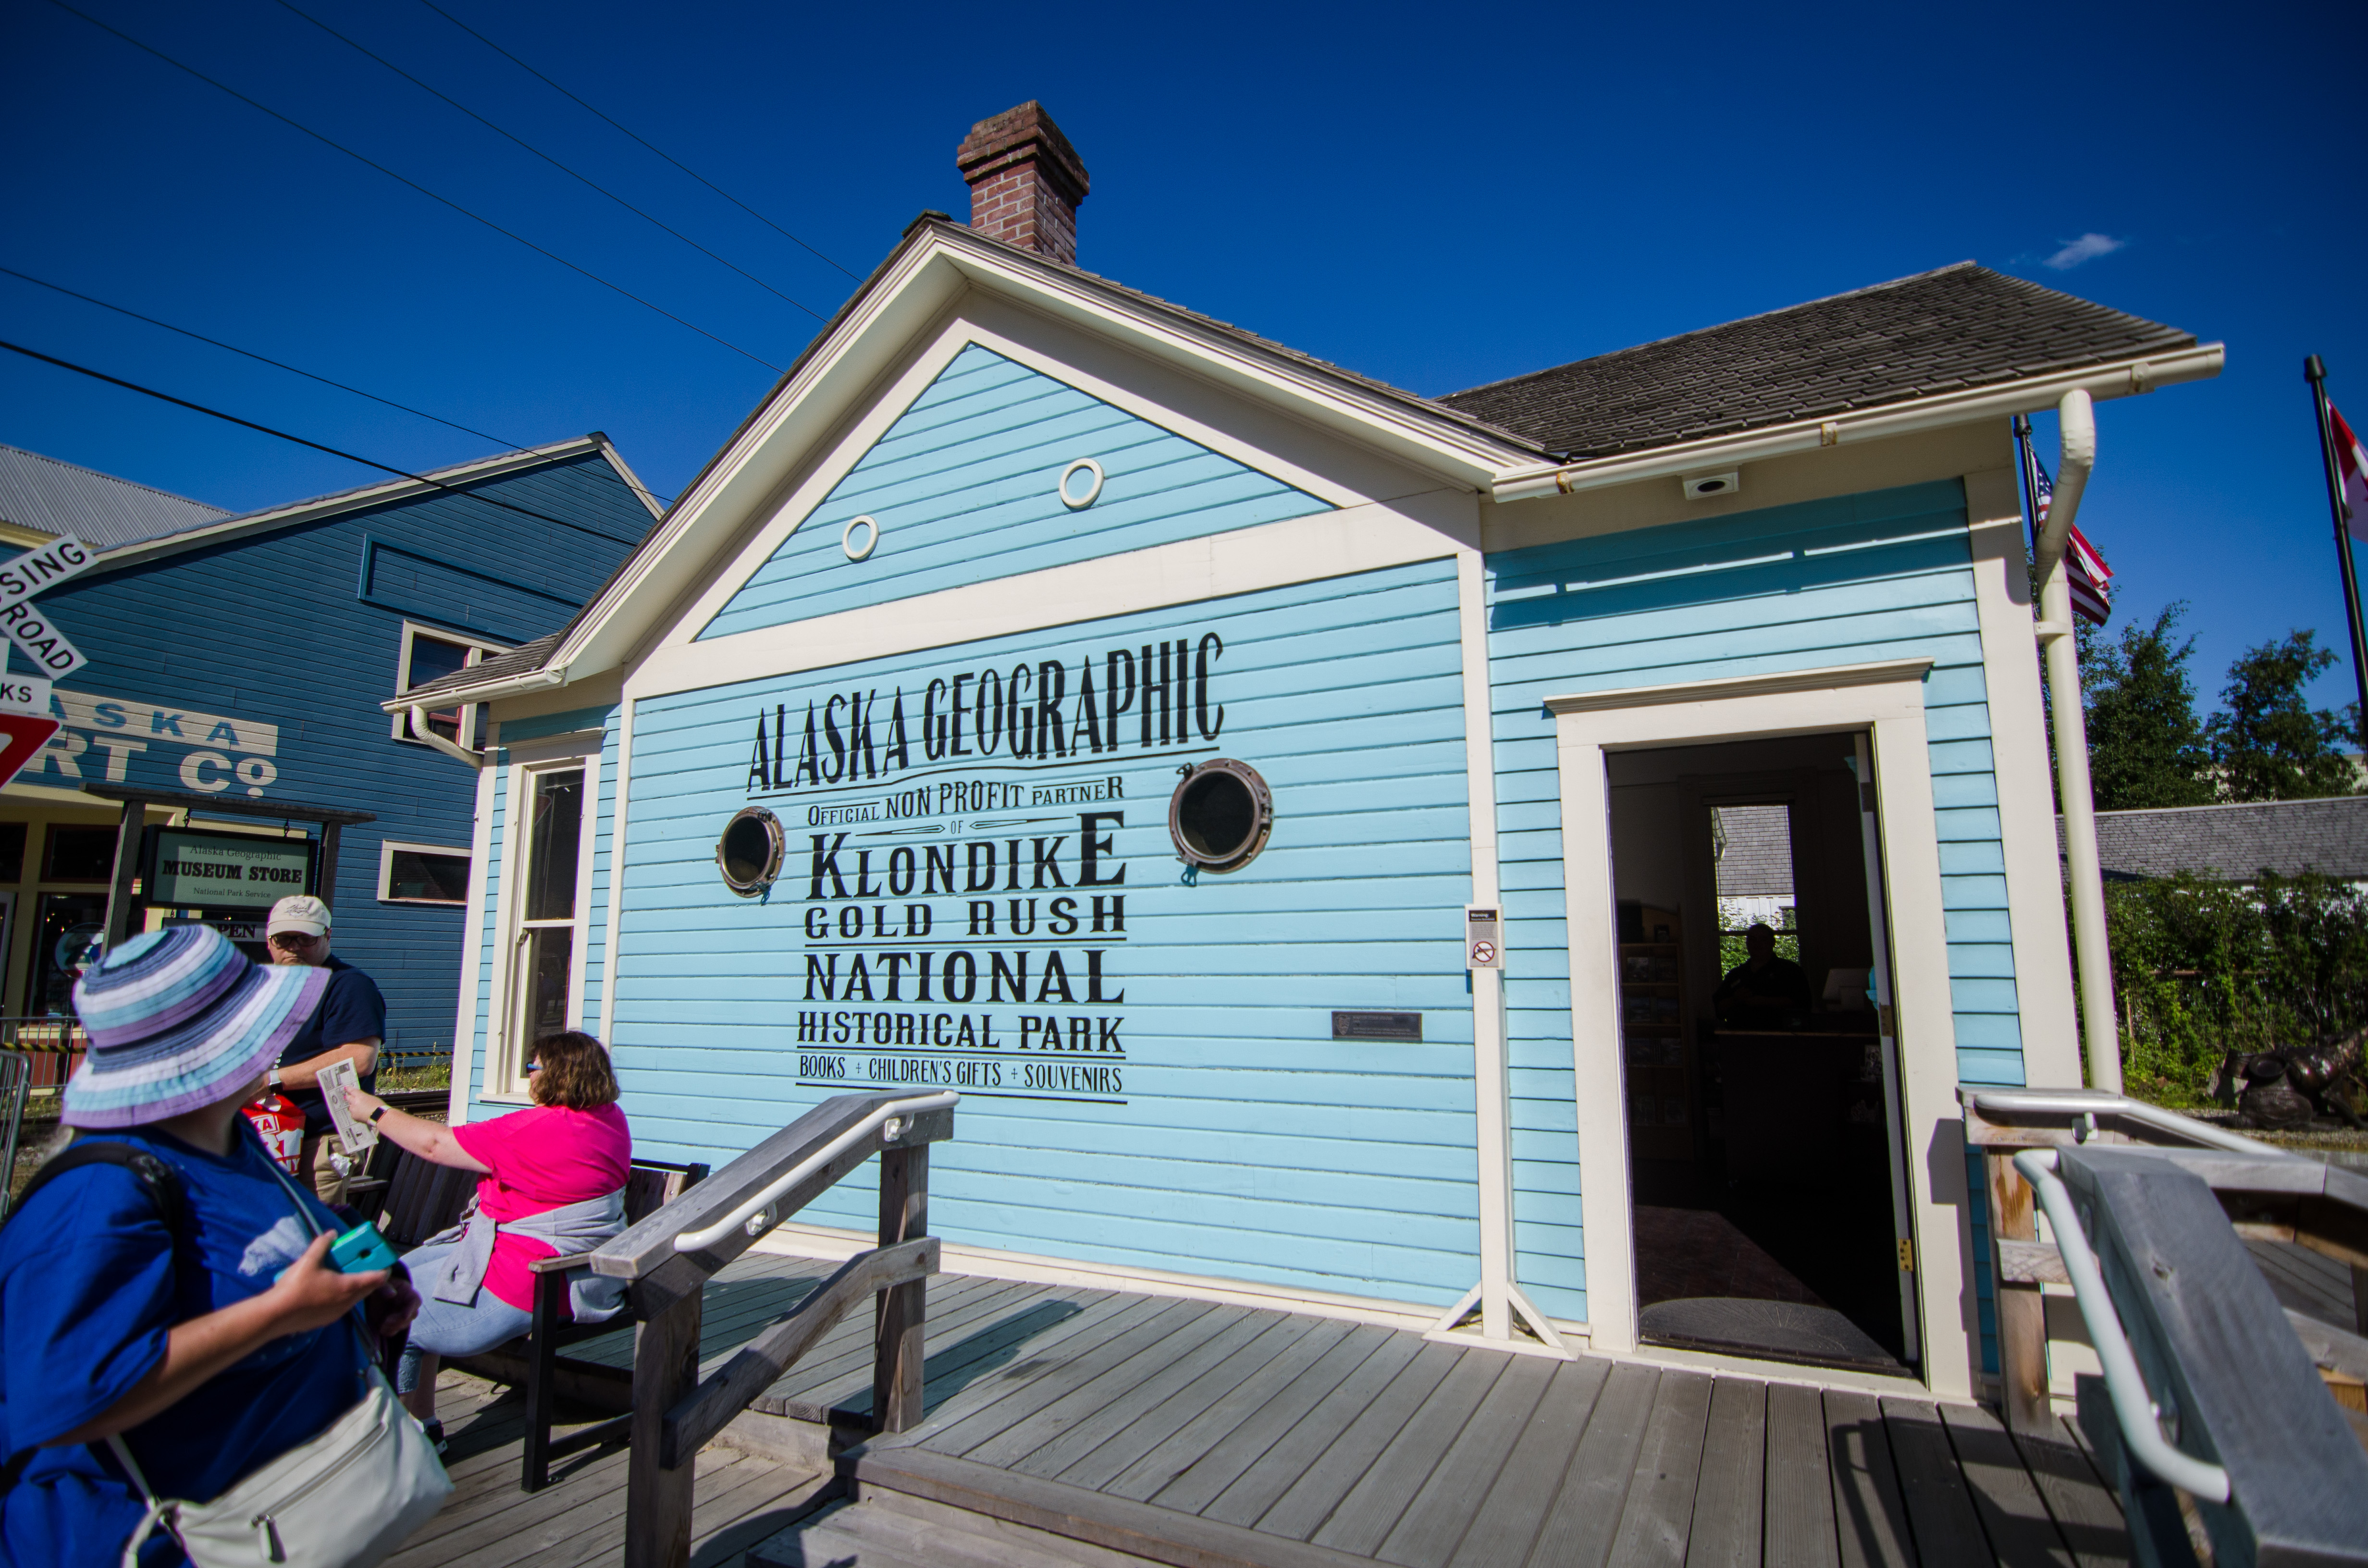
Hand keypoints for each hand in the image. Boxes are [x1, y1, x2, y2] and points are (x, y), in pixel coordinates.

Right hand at [264, 1234, 385, 1333]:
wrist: (275, 1315)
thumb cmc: (294, 1288)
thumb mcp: (308, 1260)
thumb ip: (322, 1244)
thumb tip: (331, 1234)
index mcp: (348, 1287)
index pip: (377, 1279)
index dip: (383, 1269)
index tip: (383, 1262)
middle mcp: (347, 1302)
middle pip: (367, 1289)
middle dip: (369, 1276)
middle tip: (362, 1264)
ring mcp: (338, 1313)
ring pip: (355, 1298)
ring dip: (354, 1287)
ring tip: (343, 1274)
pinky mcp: (327, 1320)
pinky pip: (342, 1306)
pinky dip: (342, 1296)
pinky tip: (328, 1289)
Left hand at [343, 1084, 384, 1120]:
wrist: (379, 1116)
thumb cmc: (378, 1106)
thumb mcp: (372, 1098)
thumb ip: (364, 1097)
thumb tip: (361, 1098)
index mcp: (360, 1096)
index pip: (352, 1091)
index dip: (348, 1089)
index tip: (345, 1088)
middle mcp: (355, 1102)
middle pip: (348, 1098)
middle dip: (348, 1097)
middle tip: (346, 1096)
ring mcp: (353, 1110)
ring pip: (350, 1106)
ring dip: (352, 1106)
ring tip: (358, 1108)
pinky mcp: (354, 1116)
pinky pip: (353, 1113)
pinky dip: (355, 1113)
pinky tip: (361, 1114)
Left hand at [368, 1273, 420, 1338]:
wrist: (368, 1291)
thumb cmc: (377, 1285)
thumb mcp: (380, 1284)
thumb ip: (386, 1287)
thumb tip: (393, 1294)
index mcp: (407, 1292)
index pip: (416, 1301)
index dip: (412, 1309)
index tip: (404, 1316)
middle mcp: (406, 1305)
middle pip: (412, 1315)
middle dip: (400, 1320)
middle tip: (387, 1321)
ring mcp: (399, 1315)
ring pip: (404, 1324)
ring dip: (394, 1327)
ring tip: (382, 1325)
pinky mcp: (392, 1323)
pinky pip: (395, 1331)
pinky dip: (389, 1331)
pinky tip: (381, 1328)